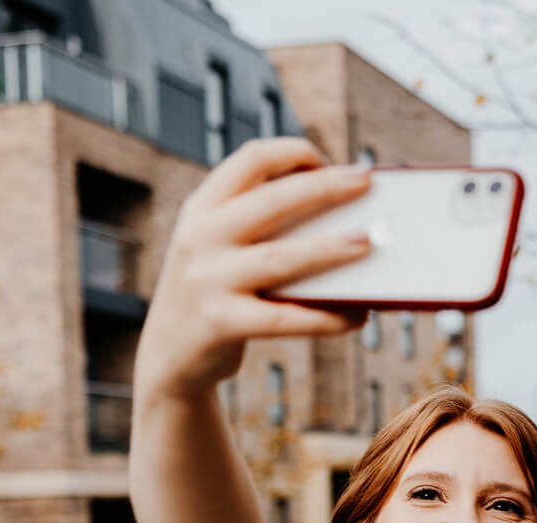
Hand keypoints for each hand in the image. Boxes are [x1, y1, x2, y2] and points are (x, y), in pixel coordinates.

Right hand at [134, 139, 373, 402]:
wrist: (168, 356)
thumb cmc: (215, 294)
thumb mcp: (219, 247)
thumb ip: (261, 227)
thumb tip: (343, 219)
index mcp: (203, 208)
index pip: (250, 160)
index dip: (293, 153)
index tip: (331, 162)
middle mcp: (200, 237)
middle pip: (271, 202)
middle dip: (323, 188)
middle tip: (366, 182)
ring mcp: (208, 280)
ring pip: (281, 258)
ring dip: (330, 248)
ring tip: (369, 243)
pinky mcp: (221, 323)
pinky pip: (285, 318)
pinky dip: (326, 317)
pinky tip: (356, 315)